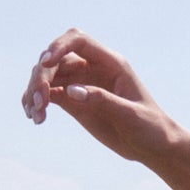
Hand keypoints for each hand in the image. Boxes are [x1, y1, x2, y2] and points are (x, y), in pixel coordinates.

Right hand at [22, 30, 170, 163]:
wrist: (154, 148)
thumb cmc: (150, 127)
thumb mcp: (130, 115)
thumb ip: (102, 100)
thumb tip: (71, 91)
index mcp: (110, 62)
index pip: (78, 41)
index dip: (58, 47)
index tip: (45, 63)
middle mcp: (92, 68)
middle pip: (56, 59)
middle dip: (42, 75)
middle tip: (39, 100)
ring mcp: (81, 84)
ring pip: (48, 76)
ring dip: (35, 91)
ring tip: (35, 113)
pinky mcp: (74, 102)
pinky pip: (49, 95)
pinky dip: (37, 102)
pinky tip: (34, 116)